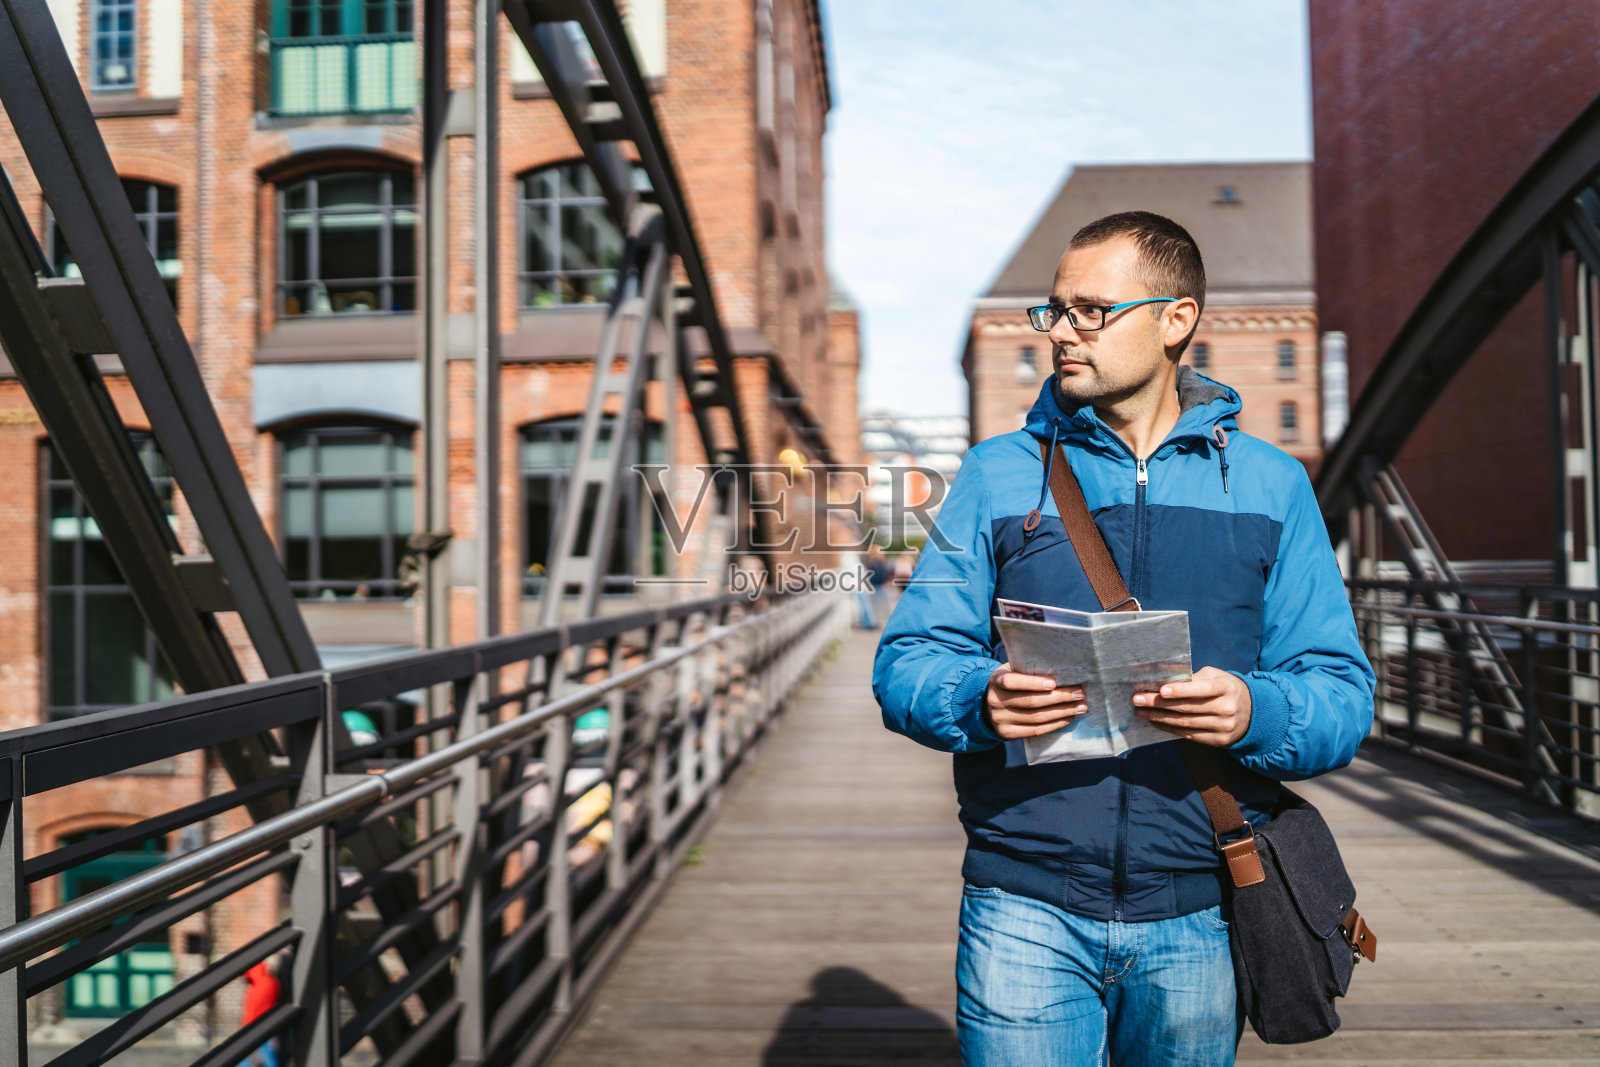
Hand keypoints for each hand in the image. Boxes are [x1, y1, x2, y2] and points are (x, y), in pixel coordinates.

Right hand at [984, 663, 1086, 739]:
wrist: (988, 706)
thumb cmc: (1009, 684)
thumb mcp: (1011, 671)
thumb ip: (1027, 670)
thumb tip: (1061, 668)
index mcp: (996, 681)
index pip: (1011, 682)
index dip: (1032, 682)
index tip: (1054, 682)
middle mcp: (996, 702)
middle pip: (1031, 701)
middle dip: (1059, 697)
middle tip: (1080, 693)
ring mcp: (1001, 720)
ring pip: (1037, 717)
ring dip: (1062, 712)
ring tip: (1080, 706)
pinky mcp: (1007, 734)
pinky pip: (1036, 730)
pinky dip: (1055, 724)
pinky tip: (1069, 717)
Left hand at [1133, 666, 1251, 745]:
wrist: (1251, 713)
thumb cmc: (1225, 689)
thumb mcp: (1216, 677)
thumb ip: (1194, 678)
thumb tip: (1163, 680)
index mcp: (1227, 687)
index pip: (1202, 689)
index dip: (1181, 690)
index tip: (1161, 690)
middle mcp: (1227, 708)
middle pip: (1188, 708)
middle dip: (1159, 704)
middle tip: (1138, 699)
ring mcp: (1223, 727)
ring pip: (1185, 723)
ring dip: (1159, 718)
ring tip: (1140, 711)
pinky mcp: (1218, 741)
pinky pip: (1189, 735)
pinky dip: (1169, 728)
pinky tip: (1155, 722)